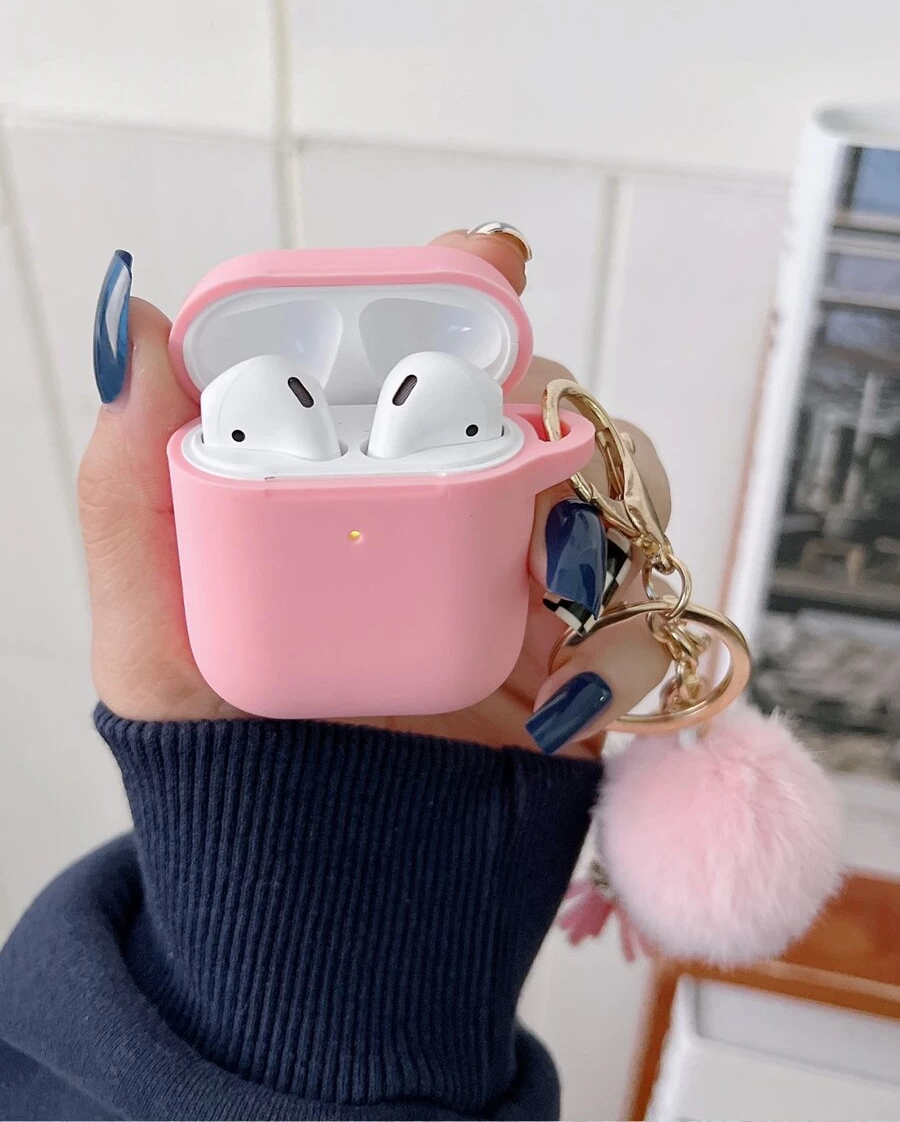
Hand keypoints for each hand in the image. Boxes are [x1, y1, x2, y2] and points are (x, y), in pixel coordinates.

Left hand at [81, 231, 669, 757]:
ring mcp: (512, 586)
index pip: (412, 365)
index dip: (458, 296)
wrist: (313, 893)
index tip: (491, 261)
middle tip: (542, 440)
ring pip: (607, 491)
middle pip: (531, 408)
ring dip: (610, 506)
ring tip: (563, 564)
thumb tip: (129, 330)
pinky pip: (639, 613)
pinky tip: (577, 682)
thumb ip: (131, 491)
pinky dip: (626, 635)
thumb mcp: (152, 634)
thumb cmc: (222, 758)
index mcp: (351, 491)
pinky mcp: (571, 660)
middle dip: (555, 405)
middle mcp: (438, 521)